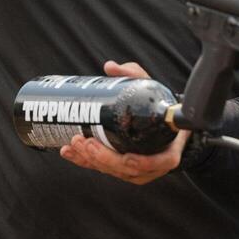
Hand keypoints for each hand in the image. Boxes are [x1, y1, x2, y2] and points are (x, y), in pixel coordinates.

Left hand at [59, 60, 189, 184]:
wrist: (159, 117)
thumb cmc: (157, 104)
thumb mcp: (150, 89)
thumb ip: (133, 75)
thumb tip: (109, 67)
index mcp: (169, 148)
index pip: (159, 161)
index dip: (142, 162)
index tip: (126, 156)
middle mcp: (154, 164)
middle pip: (128, 169)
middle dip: (104, 158)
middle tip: (85, 141)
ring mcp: (136, 170)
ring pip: (112, 171)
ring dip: (90, 161)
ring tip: (73, 144)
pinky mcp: (120, 169)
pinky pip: (102, 168)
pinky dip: (84, 162)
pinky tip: (68, 152)